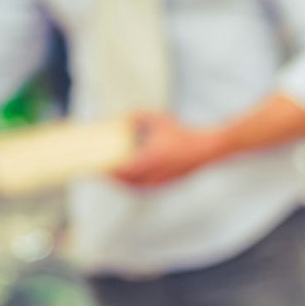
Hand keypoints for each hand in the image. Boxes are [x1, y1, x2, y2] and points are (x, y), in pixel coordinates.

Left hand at [110, 112, 226, 187]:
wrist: (207, 149)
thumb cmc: (182, 133)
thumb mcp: (158, 120)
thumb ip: (137, 117)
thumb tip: (122, 119)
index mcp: (150, 160)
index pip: (122, 171)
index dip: (108, 172)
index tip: (97, 168)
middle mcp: (154, 174)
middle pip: (126, 182)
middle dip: (113, 179)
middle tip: (103, 172)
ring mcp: (161, 181)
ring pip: (136, 188)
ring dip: (124, 183)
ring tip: (115, 176)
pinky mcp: (167, 184)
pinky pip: (146, 188)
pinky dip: (136, 185)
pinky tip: (132, 178)